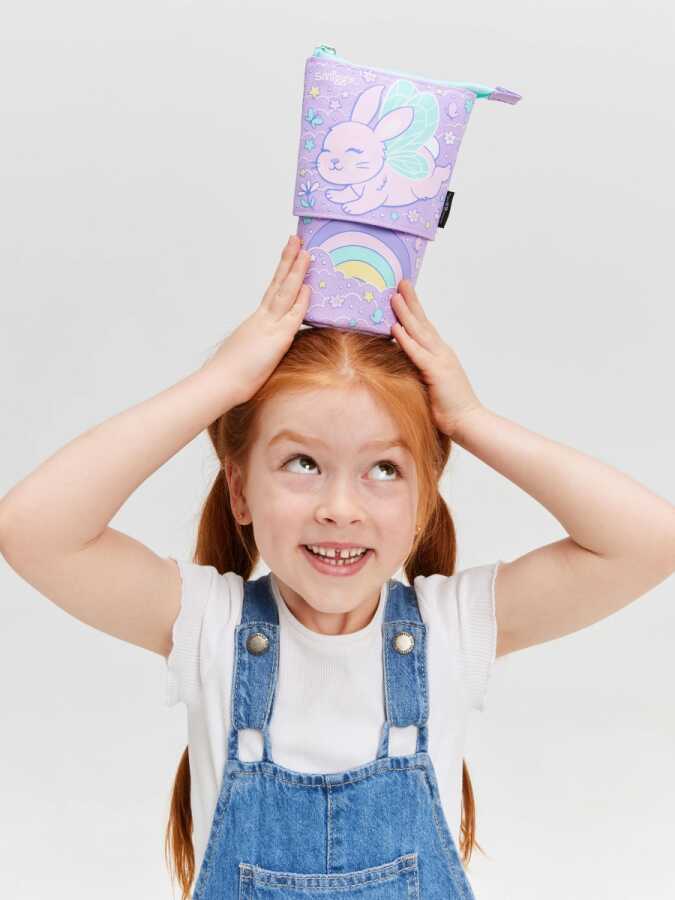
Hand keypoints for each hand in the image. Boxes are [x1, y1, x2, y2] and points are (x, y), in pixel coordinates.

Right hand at [202, 235, 311, 406]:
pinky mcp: (275, 341)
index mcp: (257, 322)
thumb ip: (257, 345)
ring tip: (306, 252)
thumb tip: (262, 347)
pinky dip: (300, 302)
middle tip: (296, 240)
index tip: (290, 257)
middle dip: (288, 261)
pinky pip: (291, 318)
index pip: (272, 292)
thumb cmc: (230, 375)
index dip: (282, 274)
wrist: (219, 383)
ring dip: (296, 272)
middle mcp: (262, 319)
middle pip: (277, 284)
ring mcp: (268, 327)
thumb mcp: (247, 353)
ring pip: (285, 294)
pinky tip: (308, 287)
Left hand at [390, 280, 483, 437]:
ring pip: (419, 332)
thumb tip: (399, 362)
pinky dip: (406, 340)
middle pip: (423, 322)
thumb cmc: (448, 407)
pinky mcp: (436, 372)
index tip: (404, 294)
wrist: (468, 421)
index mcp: (440, 354)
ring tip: (394, 296)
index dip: (414, 310)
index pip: (424, 328)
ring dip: (405, 313)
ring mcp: (440, 360)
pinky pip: (418, 353)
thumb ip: (418, 369)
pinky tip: (396, 328)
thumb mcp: (429, 383)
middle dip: (410, 302)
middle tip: (400, 282)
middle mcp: (442, 352)